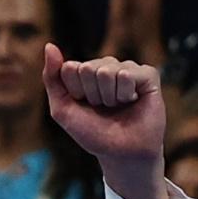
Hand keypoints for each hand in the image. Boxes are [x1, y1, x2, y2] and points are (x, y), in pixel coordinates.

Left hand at [41, 43, 167, 194]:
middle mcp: (106, 67)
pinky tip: (132, 101)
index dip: (75, 92)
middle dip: (92, 95)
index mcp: (84, 73)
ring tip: (117, 106)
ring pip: (107, 71)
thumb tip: (49, 45)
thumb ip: (52, 78)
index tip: (83, 106)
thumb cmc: (92, 132)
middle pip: (88, 68)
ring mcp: (127, 69)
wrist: (121, 152)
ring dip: (109, 96)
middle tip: (103, 108)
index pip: (70, 68)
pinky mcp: (147, 74)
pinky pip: (128, 74)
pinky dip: (126, 93)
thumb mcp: (62, 108)